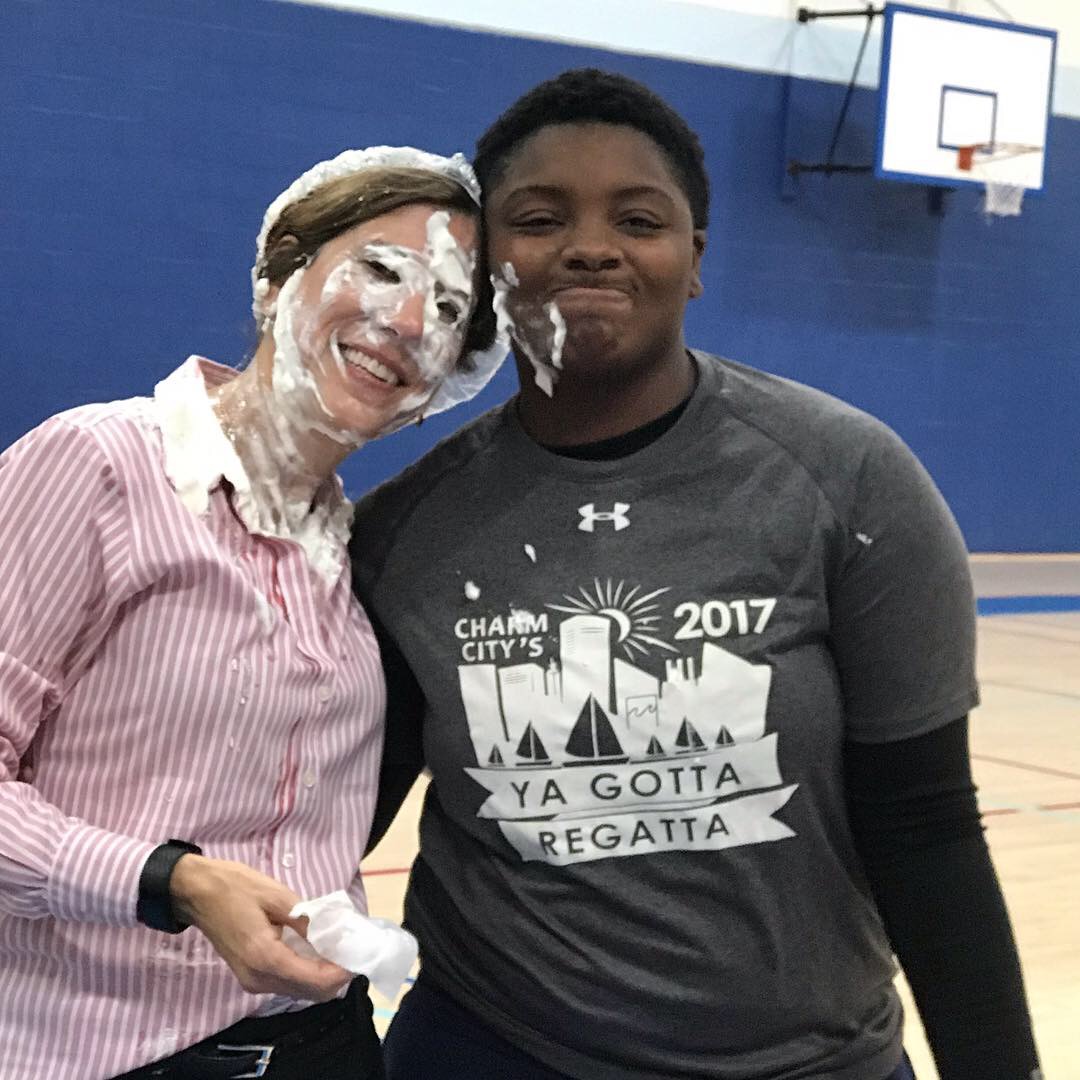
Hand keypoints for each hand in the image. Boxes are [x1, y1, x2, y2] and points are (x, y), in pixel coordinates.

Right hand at [170, 855, 350, 1001]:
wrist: (196, 893)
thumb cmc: (235, 888)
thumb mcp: (277, 897)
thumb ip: (307, 920)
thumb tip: (335, 933)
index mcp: (265, 958)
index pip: (314, 980)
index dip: (341, 971)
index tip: (359, 953)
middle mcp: (258, 979)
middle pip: (310, 992)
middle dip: (336, 975)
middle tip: (352, 948)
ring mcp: (252, 981)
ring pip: (300, 991)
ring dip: (323, 976)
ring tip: (339, 947)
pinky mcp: (250, 977)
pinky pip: (287, 983)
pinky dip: (307, 973)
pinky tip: (317, 951)